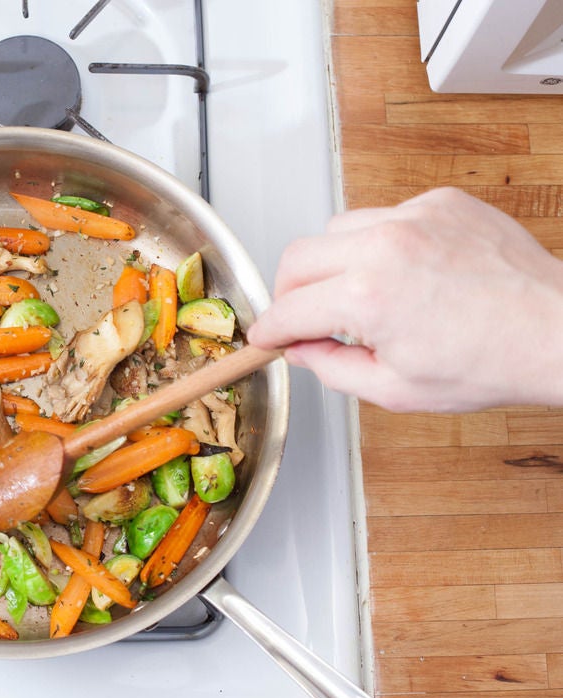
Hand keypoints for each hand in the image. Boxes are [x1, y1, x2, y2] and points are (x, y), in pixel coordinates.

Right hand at [247, 188, 562, 411]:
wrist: (556, 332)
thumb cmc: (491, 362)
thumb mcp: (395, 389)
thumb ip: (333, 369)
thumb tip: (304, 351)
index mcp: (368, 297)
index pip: (289, 308)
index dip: (270, 329)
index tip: (268, 336)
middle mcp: (385, 245)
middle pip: (297, 256)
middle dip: (290, 291)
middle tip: (303, 315)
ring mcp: (414, 217)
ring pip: (337, 229)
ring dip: (334, 262)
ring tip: (359, 292)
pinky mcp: (441, 202)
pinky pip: (386, 215)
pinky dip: (381, 243)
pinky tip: (405, 271)